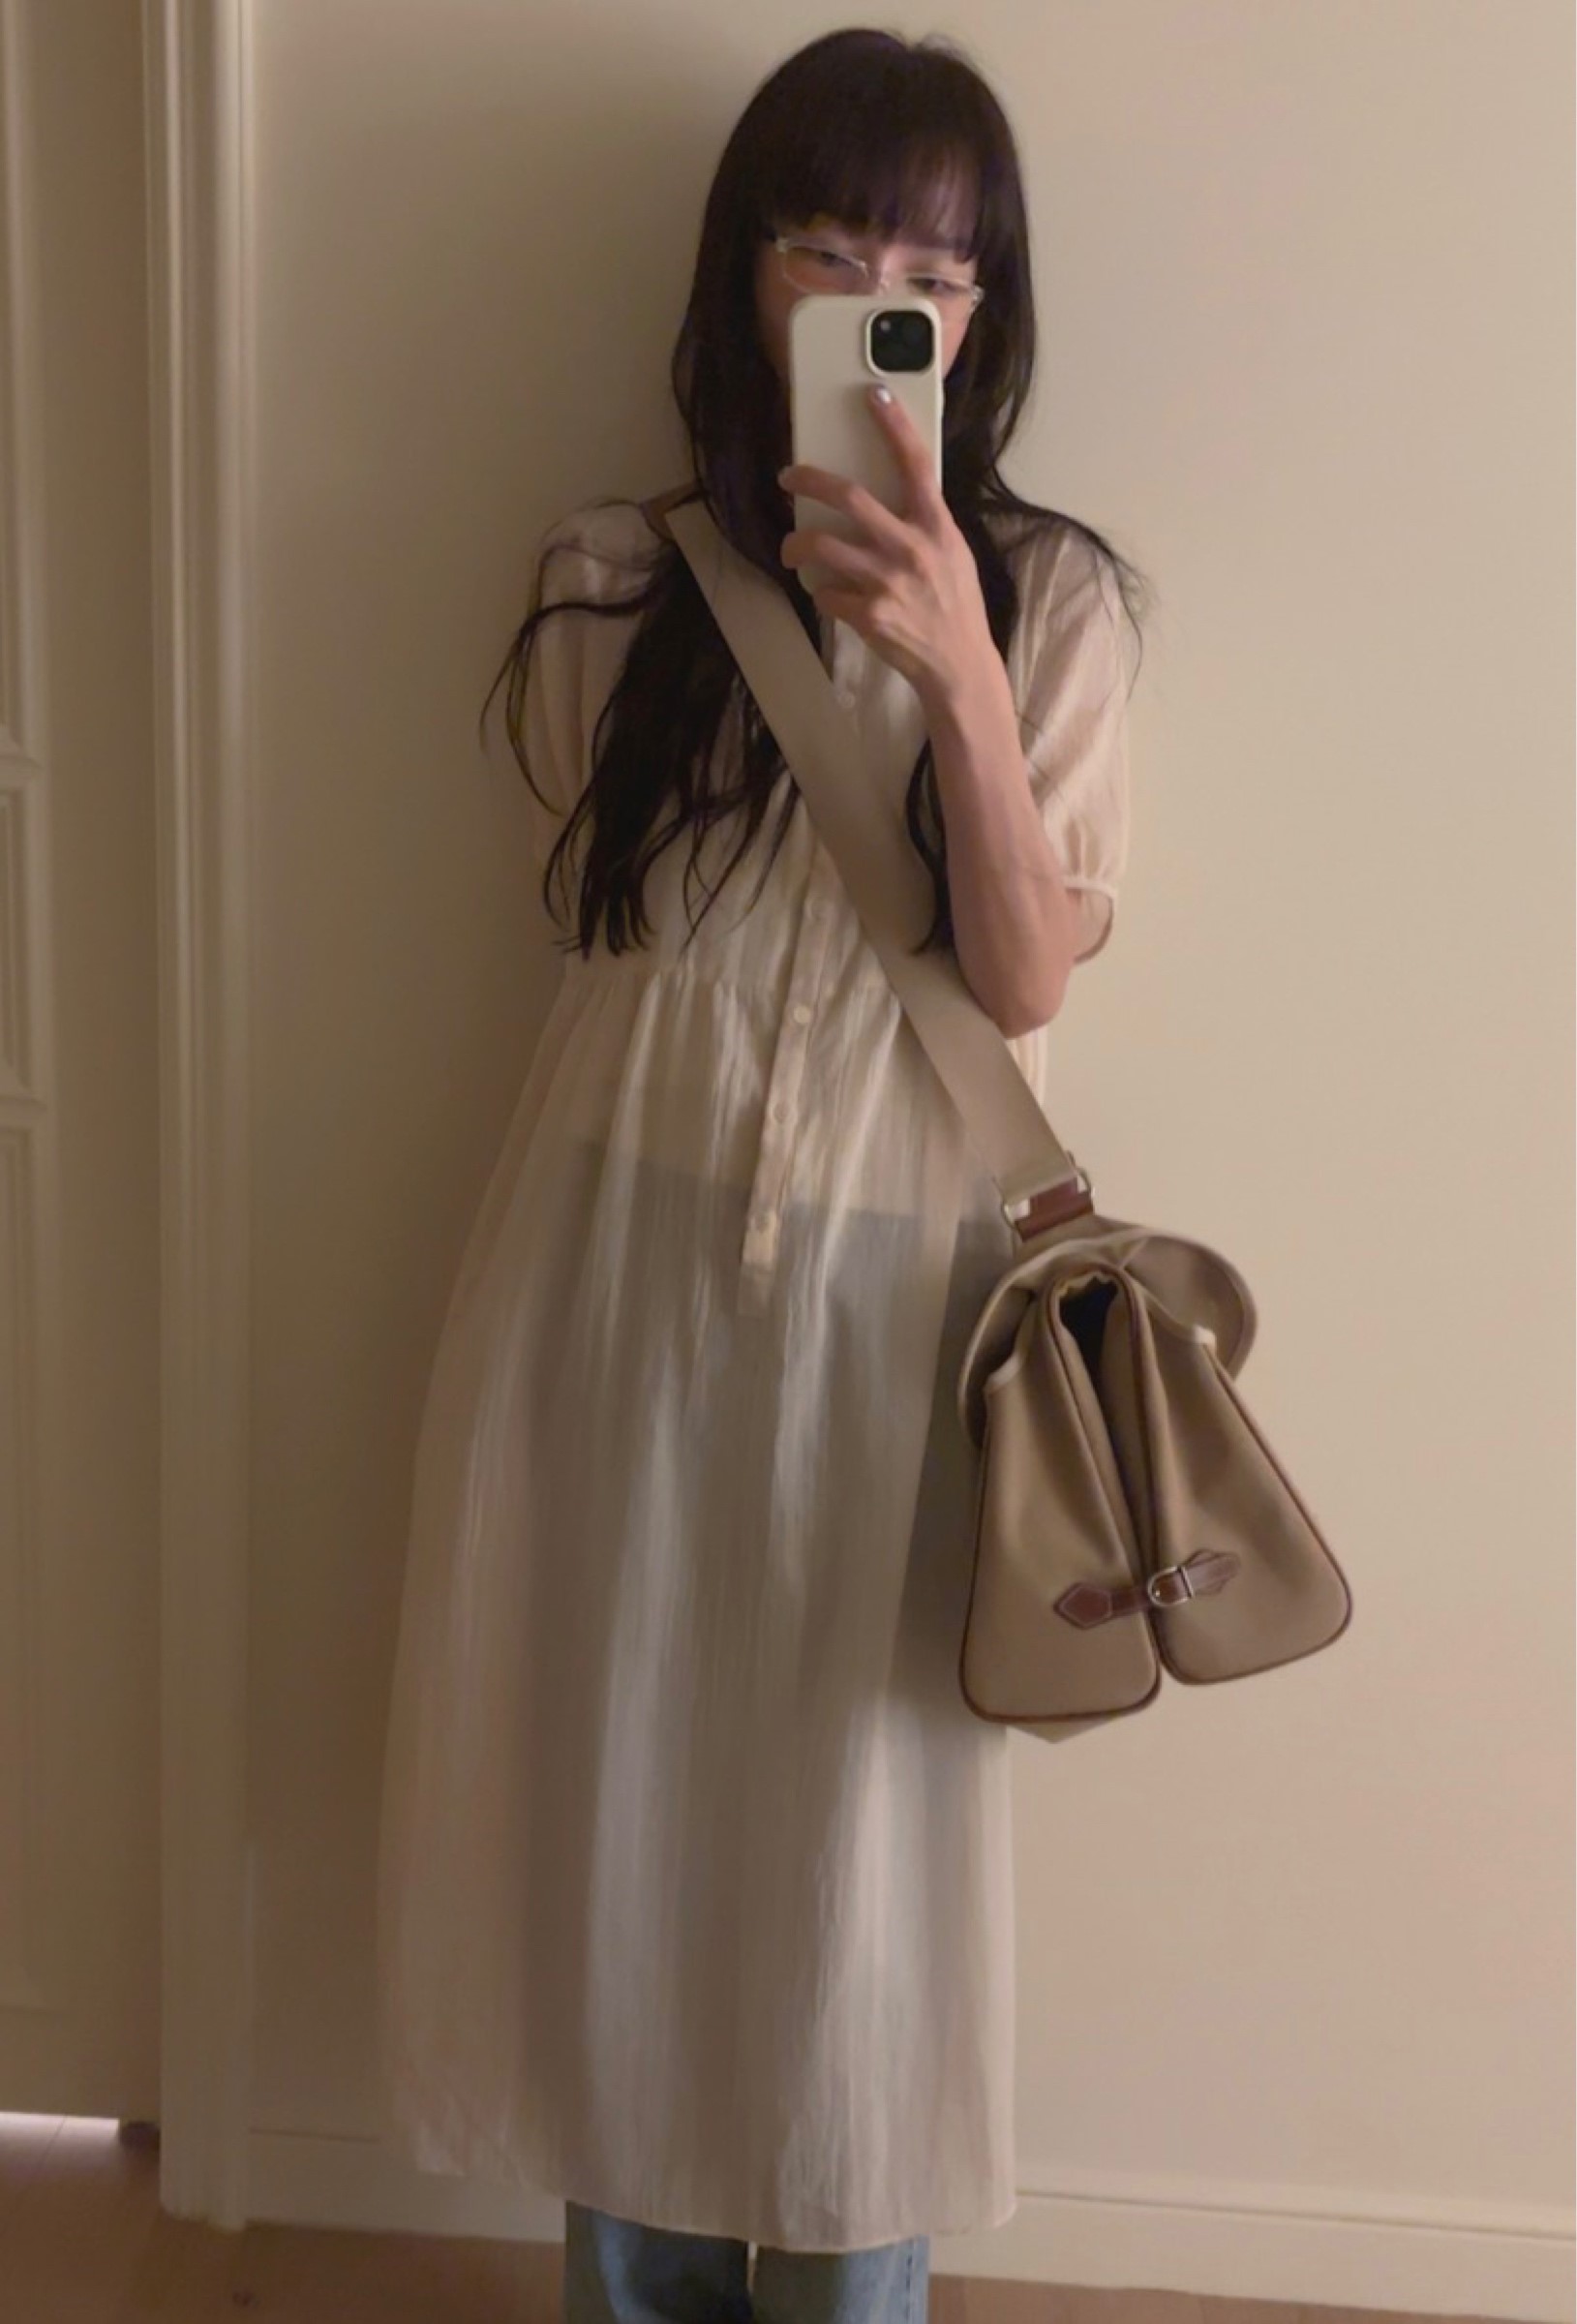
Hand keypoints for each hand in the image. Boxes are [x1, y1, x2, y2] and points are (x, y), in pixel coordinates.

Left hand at [777, 389, 996, 708]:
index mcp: (937, 526)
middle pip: (850, 498)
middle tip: (788, 476)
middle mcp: (911, 548)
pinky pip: (826, 593)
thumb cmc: (956, 606)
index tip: (873, 393)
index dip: (894, 425)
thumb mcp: (953, 554)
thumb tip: (891, 497)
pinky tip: (831, 596)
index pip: (916, 464)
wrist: (958, 664)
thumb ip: (924, 525)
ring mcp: (888, 583)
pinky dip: (822, 592)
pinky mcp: (868, 615)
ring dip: (797, 545)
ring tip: (791, 548)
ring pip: (822, 547)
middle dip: (810, 481)